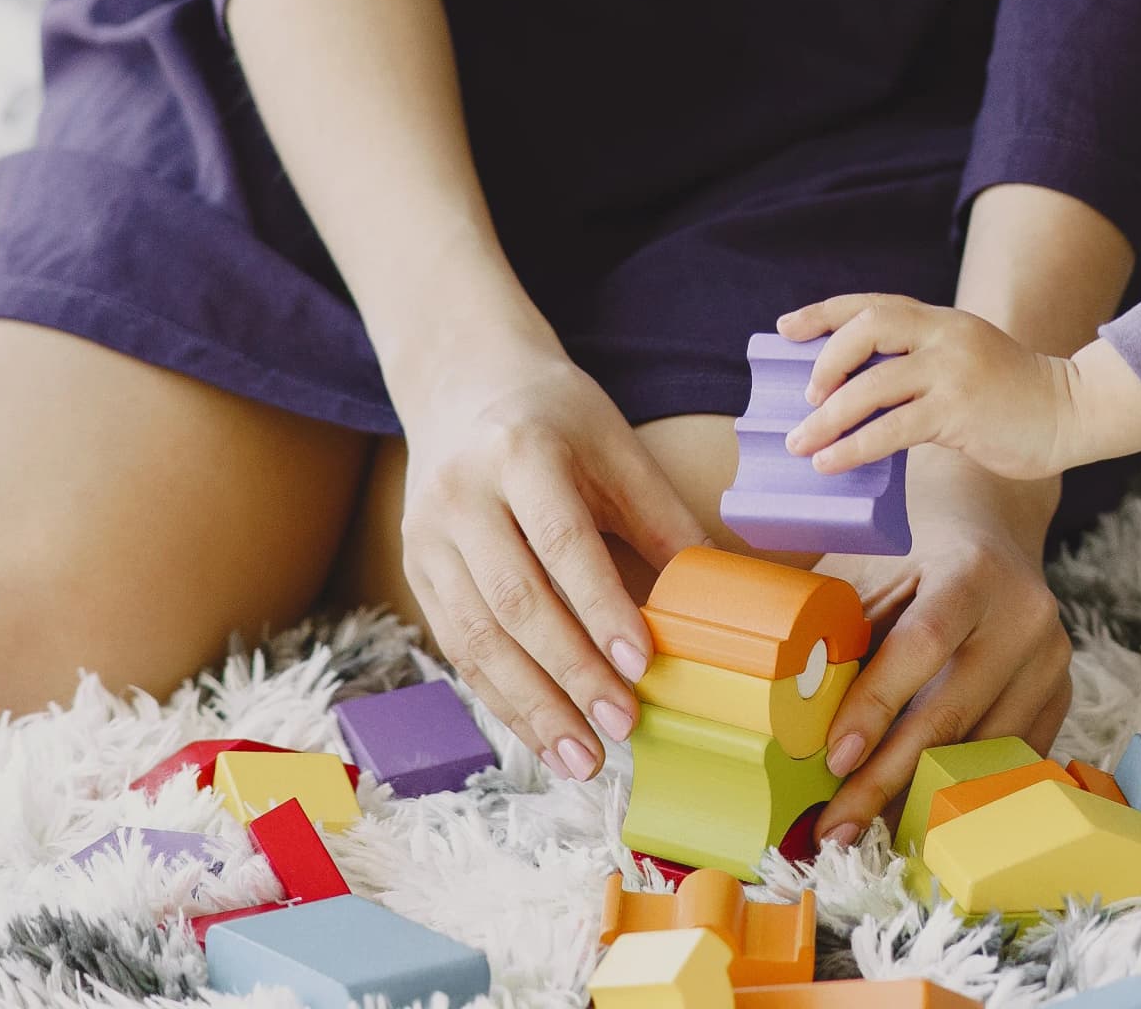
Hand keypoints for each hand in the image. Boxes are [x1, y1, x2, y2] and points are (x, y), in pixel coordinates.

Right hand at [394, 340, 709, 781]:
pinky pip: (456, 645)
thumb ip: (664, 519)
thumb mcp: (617, 448)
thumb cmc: (558, 419)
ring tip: (581, 757)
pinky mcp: (413, 568)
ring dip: (530, 706)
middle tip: (620, 729)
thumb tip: (726, 591)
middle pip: (514, 600)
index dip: (601, 608)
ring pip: (475, 636)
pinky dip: (499, 695)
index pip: (562, 542)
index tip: (643, 666)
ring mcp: (427, 535)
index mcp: (520, 453)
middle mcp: (461, 494)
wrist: (465, 384)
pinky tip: (539, 732)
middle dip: (568, 674)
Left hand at [776, 293, 1083, 482]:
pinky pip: (894, 428)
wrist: (1070, 412)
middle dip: (825, 359)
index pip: (872, 303)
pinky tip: (833, 461)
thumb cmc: (1011, 396)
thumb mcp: (966, 360)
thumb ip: (922, 364)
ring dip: (828, 415)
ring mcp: (954, 371)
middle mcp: (945, 335)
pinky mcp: (960, 412)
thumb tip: (857, 395)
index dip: (823, 314)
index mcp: (942, 320)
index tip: (785, 328)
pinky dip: (855, 445)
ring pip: (873, 383)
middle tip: (806, 396)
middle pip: (868, 327)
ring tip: (801, 443)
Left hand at [806, 451, 1071, 843]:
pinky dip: (961, 789)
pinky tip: (917, 813)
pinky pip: (1008, 759)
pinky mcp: (1061, 694)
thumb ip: (846, 628)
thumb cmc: (914, 545)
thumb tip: (799, 709)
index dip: (878, 705)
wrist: (993, 523)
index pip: (924, 644)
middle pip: (953, 713)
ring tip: (868, 830)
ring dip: (921, 797)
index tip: (834, 759)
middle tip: (837, 826)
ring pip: (983, 751)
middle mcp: (1025, 616)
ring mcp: (1052, 660)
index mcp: (974, 571)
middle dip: (888, 777)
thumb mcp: (876, 564)